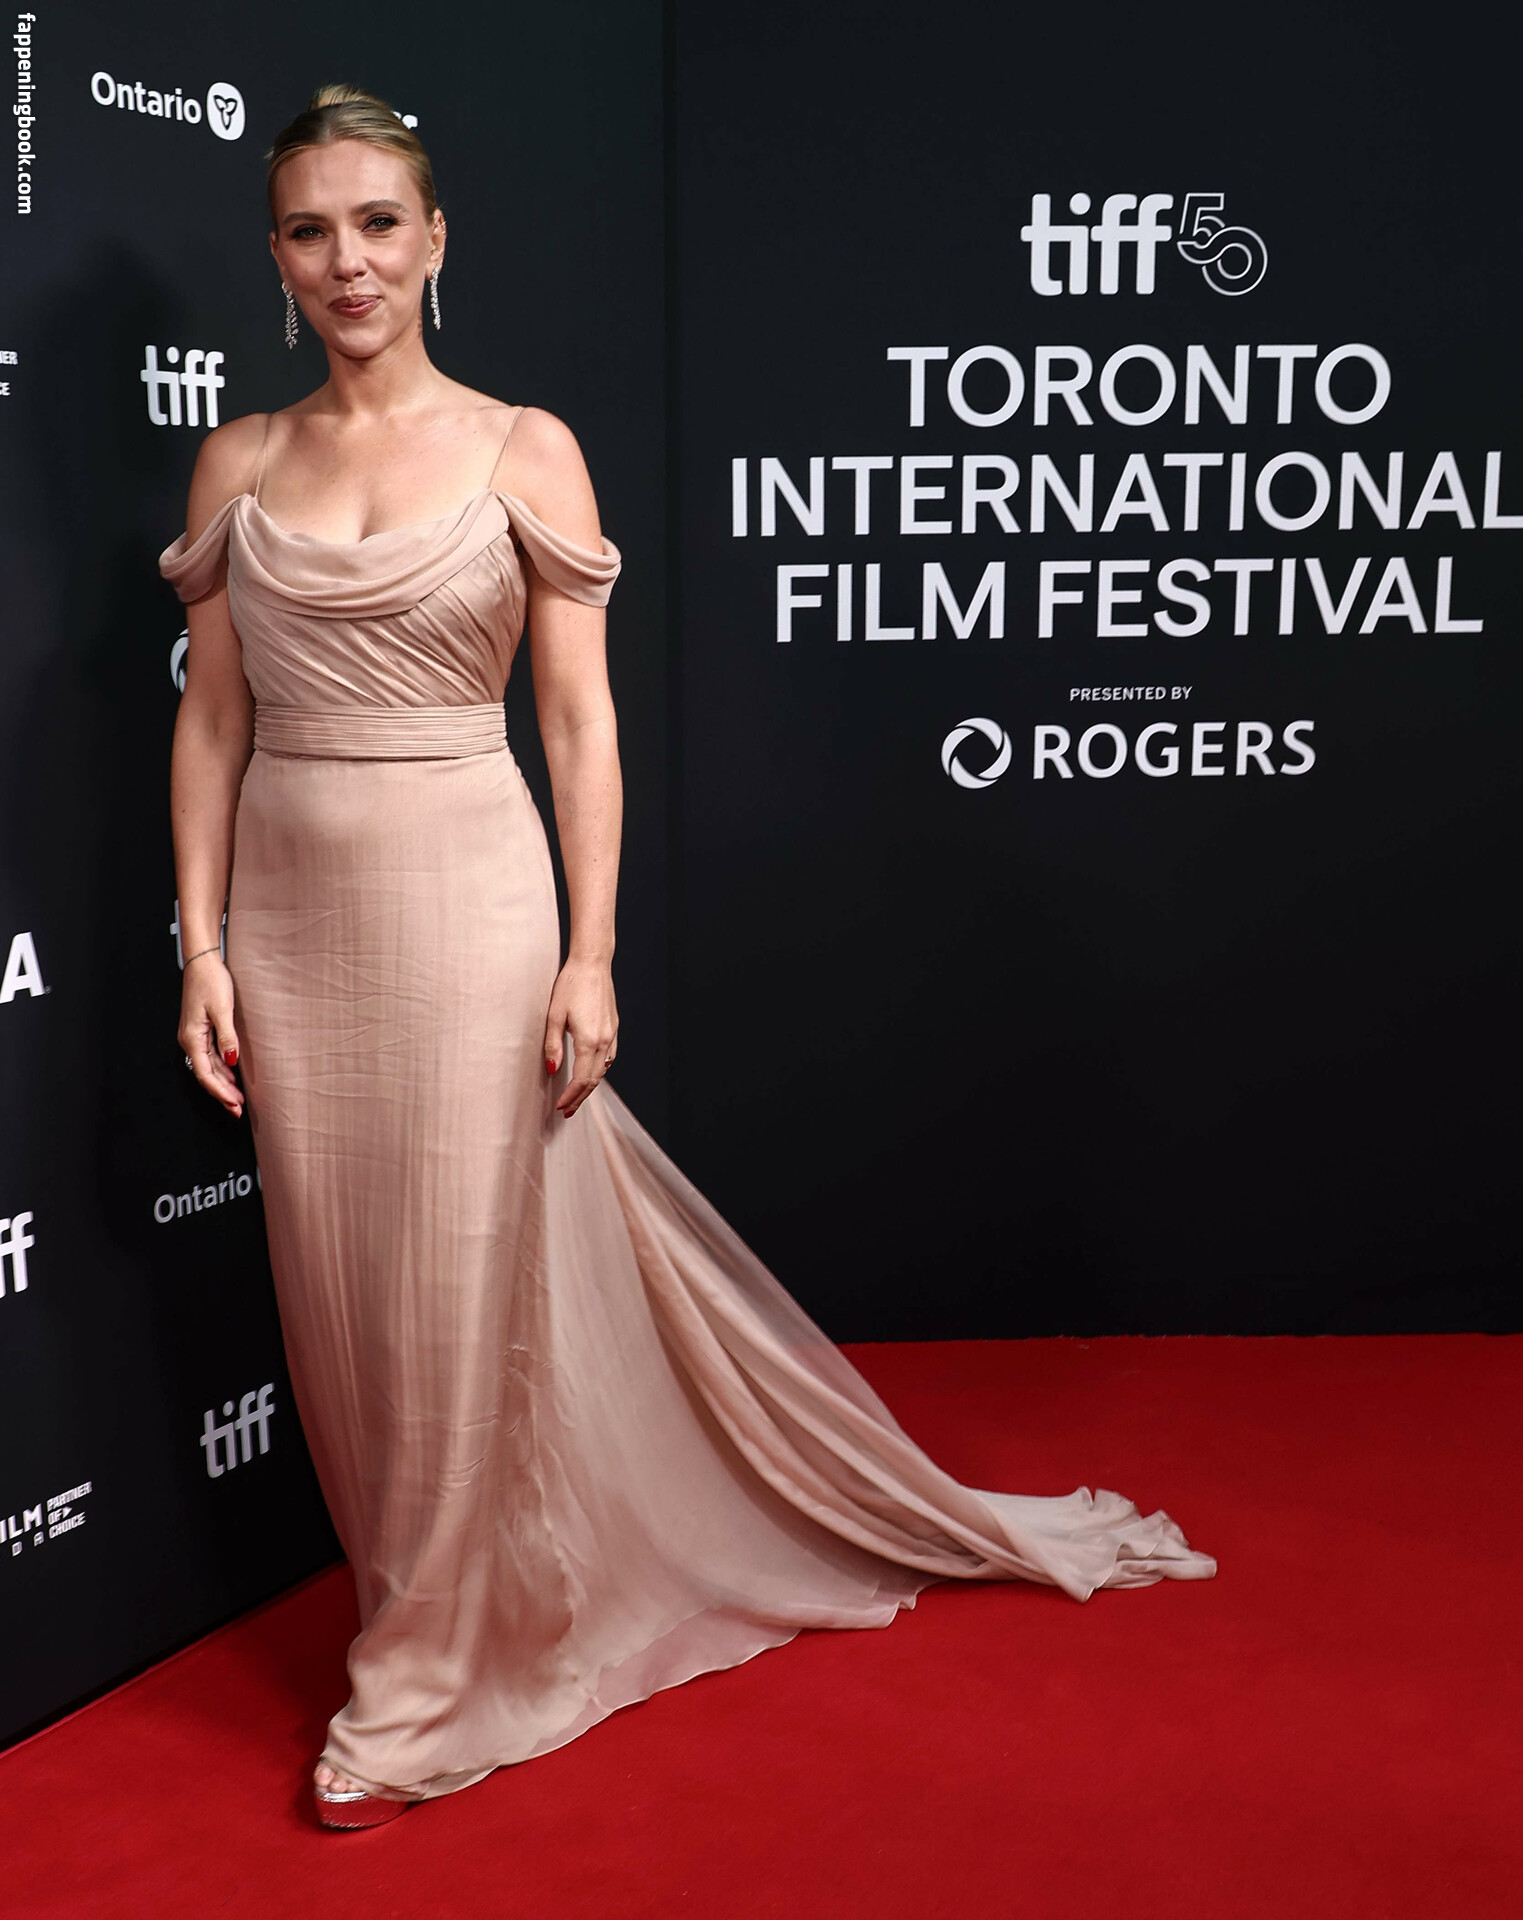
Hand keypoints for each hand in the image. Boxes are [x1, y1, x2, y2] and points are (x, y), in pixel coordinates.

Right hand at [178, 952, 243, 1117]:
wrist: (202, 962)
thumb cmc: (210, 981)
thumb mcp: (222, 1010)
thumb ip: (227, 1037)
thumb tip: (232, 1061)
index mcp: (192, 1038)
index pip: (206, 1074)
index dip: (220, 1092)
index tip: (234, 1104)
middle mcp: (190, 1040)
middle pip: (206, 1074)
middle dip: (222, 1093)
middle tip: (238, 1109)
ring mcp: (195, 1035)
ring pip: (209, 1067)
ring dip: (223, 1083)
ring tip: (238, 1098)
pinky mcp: (201, 1029)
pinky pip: (210, 1056)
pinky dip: (222, 1068)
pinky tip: (232, 1075)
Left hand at [543, 956, 617, 1118]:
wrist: (593, 964)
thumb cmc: (571, 985)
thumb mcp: (554, 1015)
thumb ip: (553, 1045)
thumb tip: (551, 1069)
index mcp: (589, 1040)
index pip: (581, 1079)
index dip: (570, 1096)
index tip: (560, 1107)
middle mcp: (604, 1040)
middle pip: (594, 1080)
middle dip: (580, 1097)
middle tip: (566, 1110)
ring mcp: (611, 1034)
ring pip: (603, 1070)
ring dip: (590, 1086)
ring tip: (576, 1096)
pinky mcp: (613, 1027)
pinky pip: (609, 1056)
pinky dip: (599, 1070)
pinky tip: (590, 1071)